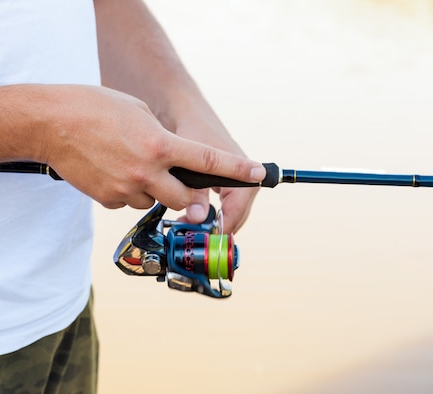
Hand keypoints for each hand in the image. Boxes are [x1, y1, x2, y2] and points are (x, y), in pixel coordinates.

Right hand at [37, 85, 264, 213]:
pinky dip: (127, 192)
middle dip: (187, 194)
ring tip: (130, 166)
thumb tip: (170, 163)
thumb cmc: (94, 108)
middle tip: (178, 181)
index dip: (237, 169)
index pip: (207, 161)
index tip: (256, 173)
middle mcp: (147, 171)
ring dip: (153, 191)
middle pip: (186, 199)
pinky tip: (112, 172)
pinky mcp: (107, 199)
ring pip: (155, 203)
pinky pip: (128, 203)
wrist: (51, 123)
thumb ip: (163, 141)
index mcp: (160, 145)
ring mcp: (126, 188)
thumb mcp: (138, 112)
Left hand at [170, 105, 259, 233]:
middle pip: (235, 217)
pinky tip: (188, 218)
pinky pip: (223, 208)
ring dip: (211, 224)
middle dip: (215, 229)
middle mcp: (245, 180)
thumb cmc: (191, 132)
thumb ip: (195, 191)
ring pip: (229, 215)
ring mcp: (237, 183)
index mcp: (244, 175)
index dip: (220, 229)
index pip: (236, 212)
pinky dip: (209, 216)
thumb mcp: (192, 162)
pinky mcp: (227, 184)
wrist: (187, 114)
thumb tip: (199, 219)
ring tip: (187, 227)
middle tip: (192, 238)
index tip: (203, 240)